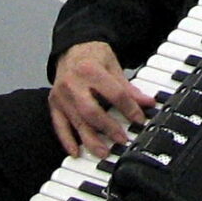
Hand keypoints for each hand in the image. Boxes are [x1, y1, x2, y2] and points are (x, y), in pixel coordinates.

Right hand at [50, 41, 155, 158]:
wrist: (71, 48)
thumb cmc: (92, 56)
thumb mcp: (113, 66)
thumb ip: (128, 88)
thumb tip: (147, 103)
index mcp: (90, 70)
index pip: (114, 93)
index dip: (129, 108)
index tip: (139, 119)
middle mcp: (72, 83)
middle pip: (91, 111)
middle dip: (108, 128)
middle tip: (121, 139)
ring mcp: (61, 96)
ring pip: (76, 122)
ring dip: (90, 140)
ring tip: (103, 152)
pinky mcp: (54, 104)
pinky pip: (59, 125)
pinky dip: (67, 140)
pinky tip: (75, 152)